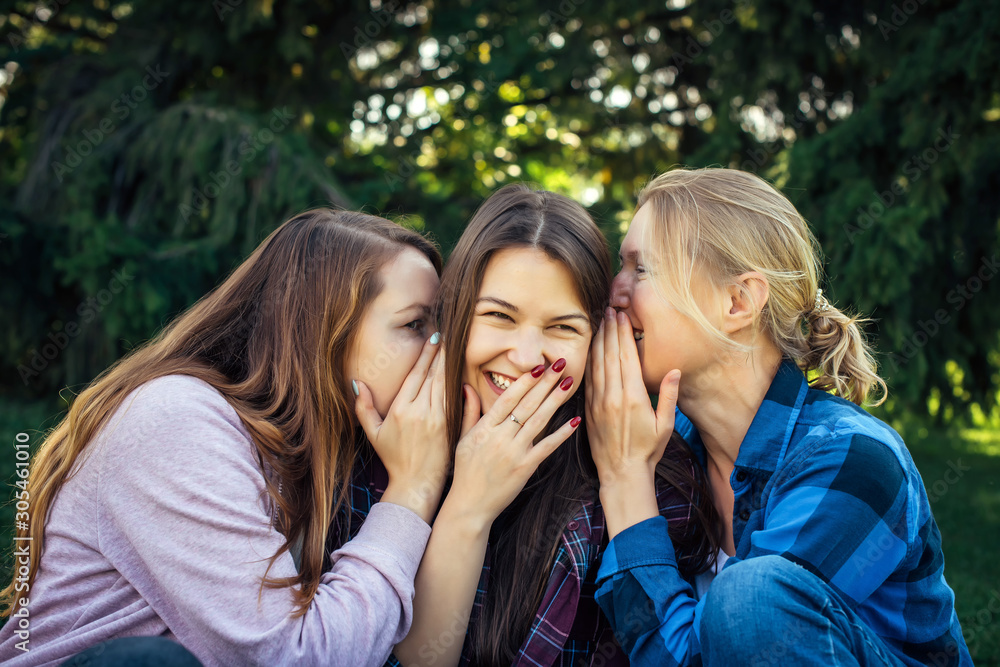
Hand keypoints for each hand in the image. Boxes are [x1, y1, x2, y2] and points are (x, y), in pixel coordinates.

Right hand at [354, 334, 448, 523]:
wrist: (416, 483)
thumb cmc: (393, 458)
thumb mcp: (373, 433)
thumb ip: (364, 407)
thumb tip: (357, 383)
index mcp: (400, 409)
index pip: (416, 374)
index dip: (426, 354)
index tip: (433, 337)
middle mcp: (420, 411)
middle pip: (433, 374)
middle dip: (441, 353)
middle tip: (449, 333)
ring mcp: (437, 418)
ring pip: (446, 384)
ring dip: (451, 364)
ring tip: (456, 346)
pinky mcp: (450, 426)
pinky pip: (455, 399)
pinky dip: (458, 383)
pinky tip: (462, 371)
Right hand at [443, 359, 580, 529]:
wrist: (469, 505)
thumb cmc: (465, 472)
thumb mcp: (462, 439)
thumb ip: (469, 412)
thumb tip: (467, 387)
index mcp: (485, 428)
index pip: (507, 398)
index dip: (524, 381)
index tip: (538, 367)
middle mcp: (500, 437)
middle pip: (527, 405)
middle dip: (545, 383)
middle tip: (560, 364)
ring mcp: (514, 452)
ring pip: (538, 420)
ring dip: (555, 400)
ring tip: (568, 383)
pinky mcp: (525, 467)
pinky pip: (547, 447)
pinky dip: (562, 433)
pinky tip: (574, 420)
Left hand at [585, 308, 679, 536]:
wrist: (622, 474)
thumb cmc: (647, 450)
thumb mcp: (665, 425)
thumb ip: (668, 396)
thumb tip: (674, 370)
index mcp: (634, 398)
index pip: (627, 357)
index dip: (624, 334)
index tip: (622, 316)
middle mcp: (613, 397)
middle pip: (610, 355)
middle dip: (609, 330)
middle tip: (609, 310)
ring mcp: (598, 403)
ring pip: (596, 364)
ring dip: (598, 341)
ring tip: (600, 321)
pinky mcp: (588, 410)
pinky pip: (588, 379)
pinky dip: (589, 360)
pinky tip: (590, 348)